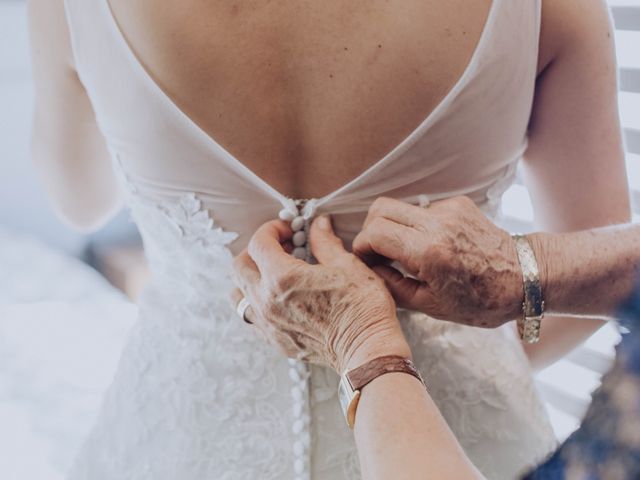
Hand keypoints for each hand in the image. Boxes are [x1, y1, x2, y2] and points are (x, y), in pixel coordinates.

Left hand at [232, 216, 410, 372]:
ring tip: (275, 273)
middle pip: (240, 266)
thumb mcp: (348, 265)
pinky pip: (251, 317)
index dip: (272, 229)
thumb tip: (319, 224)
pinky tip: (280, 298)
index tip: (289, 230)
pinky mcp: (274, 341)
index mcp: (283, 277)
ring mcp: (268, 324)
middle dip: (257, 250)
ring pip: (239, 294)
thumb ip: (325, 242)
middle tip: (282, 247)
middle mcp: (266, 301)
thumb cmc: (361, 308)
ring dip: (251, 277)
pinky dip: (257, 302)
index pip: (259, 243)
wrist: (367, 351)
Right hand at [352, 196, 523, 327]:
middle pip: (380, 209)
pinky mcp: (458, 204)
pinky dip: (416, 226)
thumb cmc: (482, 300)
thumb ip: (393, 287)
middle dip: (370, 231)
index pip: (374, 232)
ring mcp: (449, 210)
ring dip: (393, 227)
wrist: (525, 278)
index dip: (362, 247)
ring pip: (400, 206)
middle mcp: (437, 224)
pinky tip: (430, 245)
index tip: (367, 262)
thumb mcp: (432, 306)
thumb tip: (371, 271)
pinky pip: (422, 208)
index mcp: (429, 252)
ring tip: (404, 252)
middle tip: (378, 254)